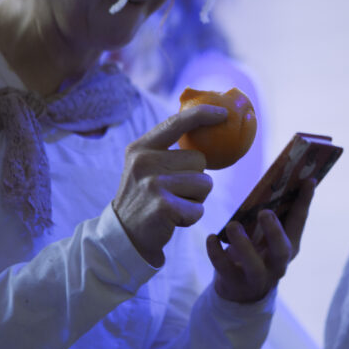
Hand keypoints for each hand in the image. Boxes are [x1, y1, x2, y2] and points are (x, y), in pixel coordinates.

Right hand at [113, 104, 227, 266]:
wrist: (124, 235)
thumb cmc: (145, 197)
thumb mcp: (145, 167)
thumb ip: (167, 150)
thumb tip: (207, 128)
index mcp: (140, 148)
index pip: (176, 123)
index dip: (202, 114)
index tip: (223, 113)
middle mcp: (144, 162)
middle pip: (199, 160)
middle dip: (196, 178)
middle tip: (174, 192)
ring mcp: (153, 184)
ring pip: (204, 183)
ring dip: (196, 199)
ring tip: (174, 204)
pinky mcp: (163, 206)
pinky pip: (199, 208)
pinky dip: (191, 216)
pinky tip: (173, 219)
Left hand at [206, 179, 315, 302]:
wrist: (240, 293)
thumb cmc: (255, 253)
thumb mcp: (266, 238)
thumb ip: (270, 217)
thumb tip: (271, 183)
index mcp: (289, 247)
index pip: (299, 222)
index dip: (305, 201)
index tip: (309, 180)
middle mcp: (277, 265)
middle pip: (281, 250)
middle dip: (275, 231)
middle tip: (265, 212)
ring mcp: (256, 278)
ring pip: (254, 265)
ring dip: (243, 244)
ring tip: (232, 225)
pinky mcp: (234, 283)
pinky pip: (224, 269)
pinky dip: (217, 253)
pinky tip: (211, 238)